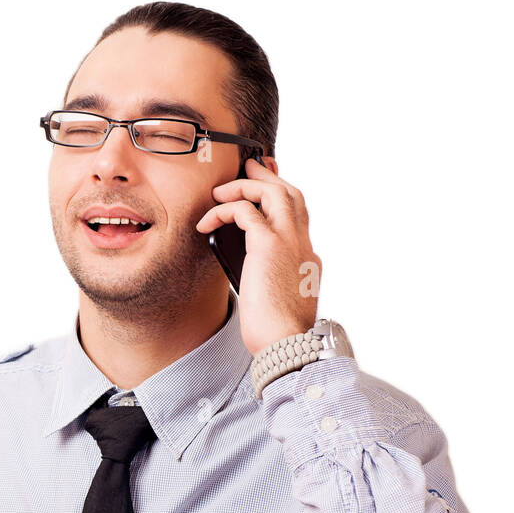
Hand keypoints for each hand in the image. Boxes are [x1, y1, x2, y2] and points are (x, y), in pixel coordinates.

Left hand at [195, 157, 321, 355]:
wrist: (286, 345)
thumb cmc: (276, 333)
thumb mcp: (275, 300)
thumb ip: (269, 280)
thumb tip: (252, 273)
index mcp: (307, 258)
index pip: (297, 217)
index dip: (280, 198)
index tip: (264, 187)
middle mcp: (303, 245)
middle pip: (291, 194)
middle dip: (268, 177)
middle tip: (248, 167)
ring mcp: (289, 242)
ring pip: (274, 192)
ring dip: (245, 185)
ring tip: (219, 190)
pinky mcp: (268, 246)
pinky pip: (245, 210)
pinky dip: (223, 210)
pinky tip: (206, 222)